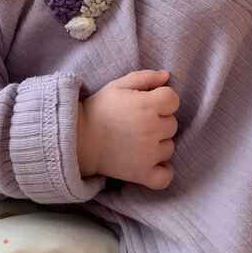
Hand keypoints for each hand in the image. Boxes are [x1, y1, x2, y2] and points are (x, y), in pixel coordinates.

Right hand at [77, 70, 178, 189]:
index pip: (173, 100)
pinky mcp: (142, 174)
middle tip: (137, 122)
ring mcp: (148, 154)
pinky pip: (166, 176)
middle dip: (159, 121)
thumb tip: (167, 76)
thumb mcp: (118, 85)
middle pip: (172, 124)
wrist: (78, 138)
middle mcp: (151, 129)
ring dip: (158, 144)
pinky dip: (163, 171)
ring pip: (169, 147)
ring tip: (137, 140)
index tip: (148, 103)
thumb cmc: (99, 109)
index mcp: (147, 105)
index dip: (162, 99)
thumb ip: (145, 77)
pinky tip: (153, 163)